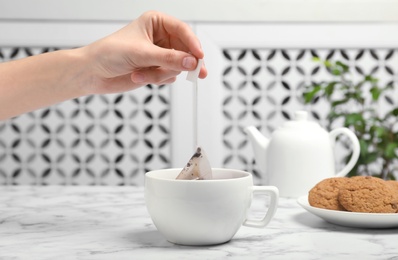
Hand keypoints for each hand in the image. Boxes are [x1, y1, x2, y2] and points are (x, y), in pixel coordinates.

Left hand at [83, 11, 207, 93]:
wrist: (93, 73)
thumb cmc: (110, 53)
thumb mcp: (142, 53)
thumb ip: (169, 58)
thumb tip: (192, 62)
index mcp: (156, 23)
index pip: (183, 30)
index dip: (193, 44)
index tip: (199, 57)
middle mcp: (161, 37)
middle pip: (185, 50)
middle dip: (179, 63)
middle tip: (193, 73)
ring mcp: (160, 55)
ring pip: (178, 66)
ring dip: (161, 73)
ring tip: (142, 73)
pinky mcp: (157, 69)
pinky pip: (170, 76)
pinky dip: (157, 80)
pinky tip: (140, 76)